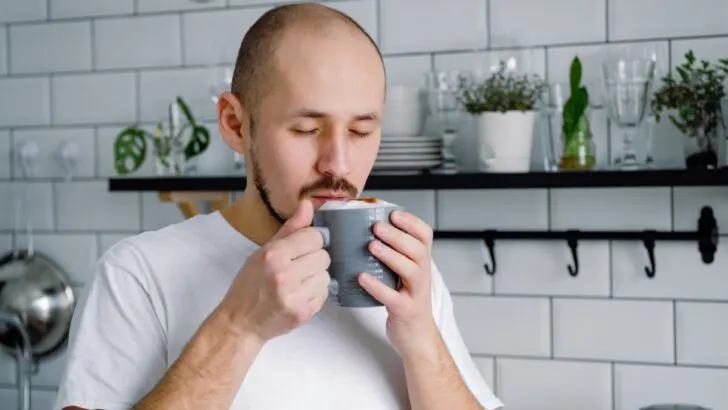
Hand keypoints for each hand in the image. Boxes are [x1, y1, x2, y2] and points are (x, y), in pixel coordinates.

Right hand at [218, 199, 330, 344]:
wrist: (241, 322)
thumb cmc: (250, 284)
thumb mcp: (263, 251)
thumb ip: (290, 229)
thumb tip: (308, 204)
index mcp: (273, 256)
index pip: (314, 236)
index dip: (310, 240)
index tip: (302, 247)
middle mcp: (285, 275)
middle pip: (324, 256)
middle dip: (314, 259)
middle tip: (299, 266)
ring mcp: (295, 297)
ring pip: (326, 276)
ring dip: (316, 277)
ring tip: (298, 282)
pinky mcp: (304, 313)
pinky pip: (324, 294)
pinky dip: (315, 293)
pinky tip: (299, 295)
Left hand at [358, 210, 437, 354]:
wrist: (417, 337)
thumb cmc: (404, 300)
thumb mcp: (403, 275)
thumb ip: (393, 255)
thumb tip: (363, 230)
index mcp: (421, 263)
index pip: (425, 236)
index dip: (412, 223)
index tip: (394, 213)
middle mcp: (423, 276)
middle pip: (418, 250)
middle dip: (398, 236)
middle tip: (376, 227)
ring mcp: (416, 294)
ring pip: (411, 270)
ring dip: (391, 256)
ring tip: (371, 246)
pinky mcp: (406, 311)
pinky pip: (393, 298)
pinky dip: (377, 286)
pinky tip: (362, 277)